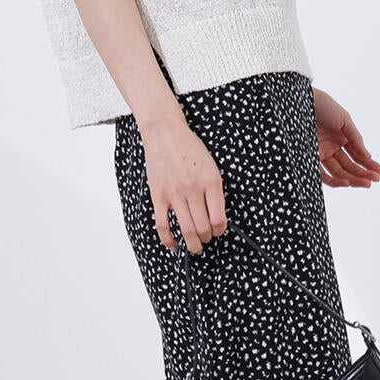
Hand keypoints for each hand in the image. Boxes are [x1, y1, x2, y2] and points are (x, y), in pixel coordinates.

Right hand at [138, 114, 226, 252]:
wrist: (165, 134)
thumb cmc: (190, 148)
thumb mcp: (211, 166)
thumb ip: (214, 190)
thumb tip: (216, 216)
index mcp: (211, 182)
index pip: (219, 219)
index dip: (221, 230)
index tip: (218, 230)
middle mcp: (193, 190)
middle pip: (203, 228)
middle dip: (207, 238)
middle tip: (206, 238)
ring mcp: (175, 194)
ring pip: (186, 230)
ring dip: (193, 244)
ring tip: (195, 246)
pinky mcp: (158, 197)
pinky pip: (162, 225)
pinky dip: (168, 239)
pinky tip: (173, 244)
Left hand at [311, 87, 379, 187]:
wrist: (301, 100)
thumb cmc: (323, 105)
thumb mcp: (344, 120)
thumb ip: (356, 139)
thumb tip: (368, 157)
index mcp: (341, 140)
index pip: (357, 157)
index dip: (369, 166)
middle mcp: (332, 149)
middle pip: (349, 167)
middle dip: (363, 174)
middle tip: (375, 180)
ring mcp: (321, 154)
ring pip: (338, 173)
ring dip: (353, 179)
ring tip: (365, 183)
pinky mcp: (309, 158)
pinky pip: (322, 174)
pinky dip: (335, 179)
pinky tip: (347, 182)